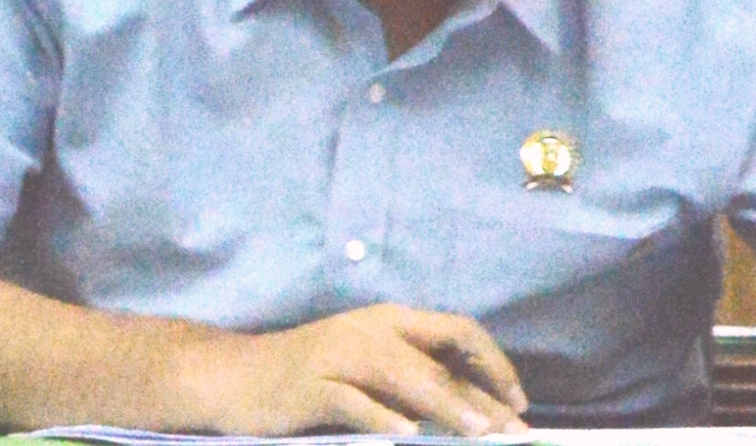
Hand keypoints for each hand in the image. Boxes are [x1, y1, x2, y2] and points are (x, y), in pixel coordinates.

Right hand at [176, 303, 530, 435]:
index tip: (518, 400)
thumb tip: (472, 407)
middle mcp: (370, 329)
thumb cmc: (309, 376)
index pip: (457, 330)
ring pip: (403, 375)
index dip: (494, 362)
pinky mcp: (312, 385)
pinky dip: (381, 417)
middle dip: (481, 395)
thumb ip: (412, 380)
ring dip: (445, 403)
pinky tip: (407, 435)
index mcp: (390, 320)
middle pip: (437, 358)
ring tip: (478, 431)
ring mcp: (339, 355)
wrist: (236, 376)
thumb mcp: (367, 369)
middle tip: (513, 429)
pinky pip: (354, 402)